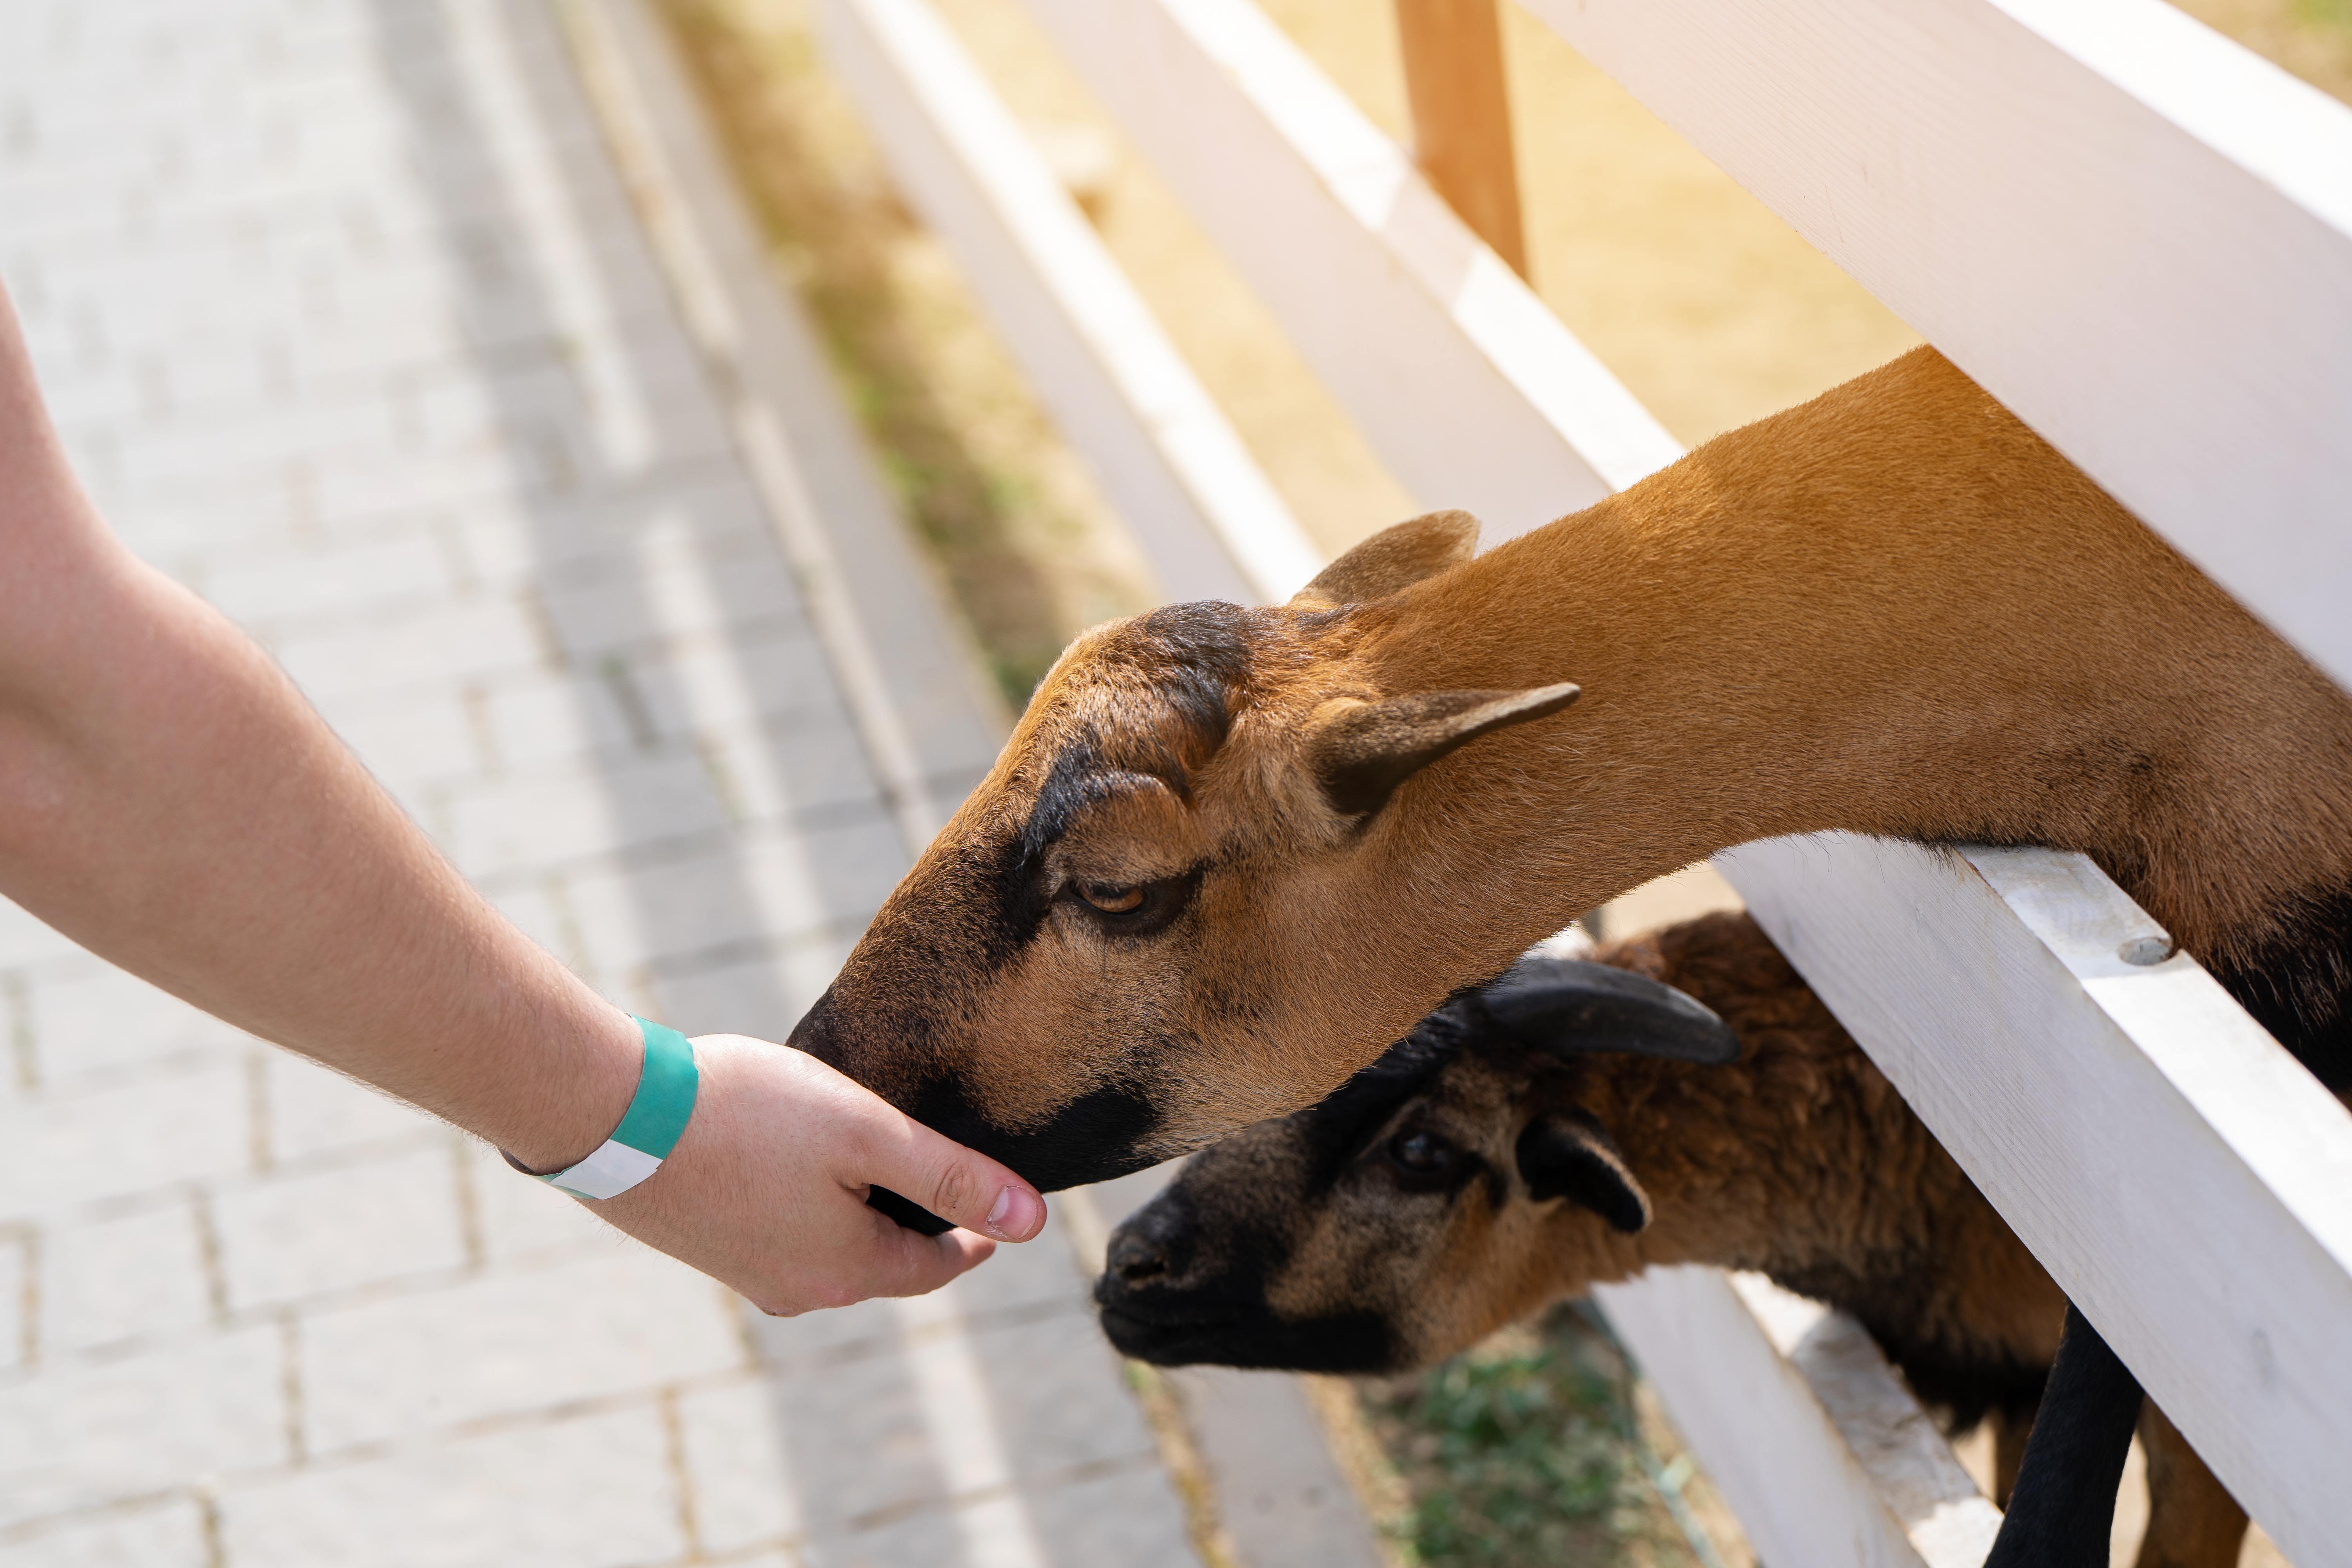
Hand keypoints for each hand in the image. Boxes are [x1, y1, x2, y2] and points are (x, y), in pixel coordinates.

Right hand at [593, 1034, 1046, 1314]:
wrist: (612, 1114)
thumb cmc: (746, 1113)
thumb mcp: (866, 1132)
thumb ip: (950, 1174)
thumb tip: (1033, 1221)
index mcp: (847, 1270)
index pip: (937, 1266)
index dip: (975, 1238)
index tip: (1000, 1215)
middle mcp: (798, 1289)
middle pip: (884, 1265)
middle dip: (920, 1229)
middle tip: (947, 1189)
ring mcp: (745, 1272)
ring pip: (830, 1252)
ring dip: (861, 1219)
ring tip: (878, 1173)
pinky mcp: (704, 1245)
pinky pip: (781, 1236)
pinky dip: (811, 1211)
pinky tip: (803, 1169)